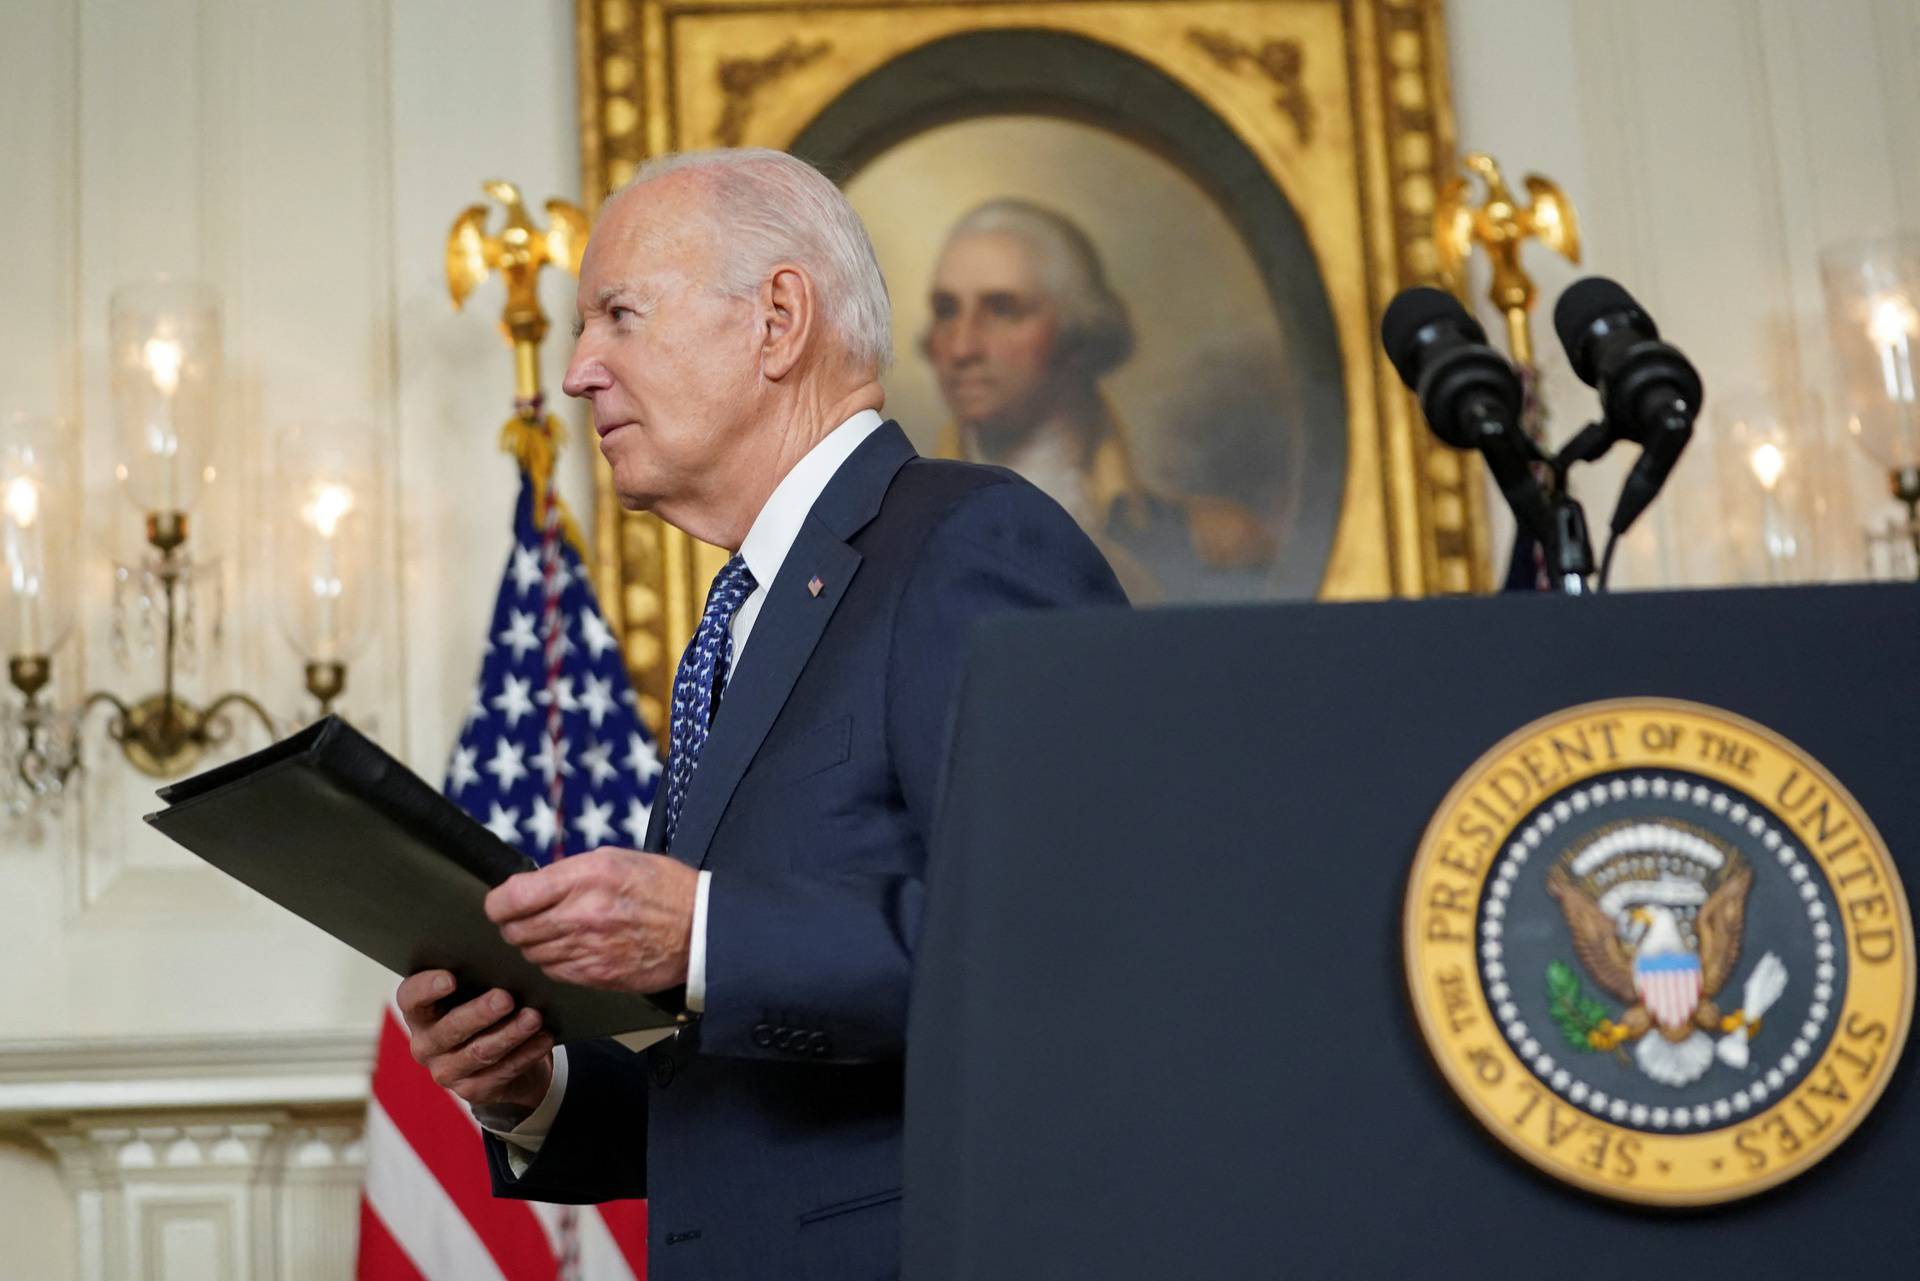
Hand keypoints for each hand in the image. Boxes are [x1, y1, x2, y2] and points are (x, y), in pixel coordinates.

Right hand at [396, 971, 553, 1111]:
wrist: (499, 1052)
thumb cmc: (482, 1004)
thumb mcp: (474, 989)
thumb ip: (477, 974)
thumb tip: (504, 958)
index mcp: (419, 1012)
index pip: (411, 998)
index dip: (426, 988)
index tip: (450, 978)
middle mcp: (425, 1043)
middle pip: (450, 1029)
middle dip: (480, 1013)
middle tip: (506, 998)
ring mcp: (446, 1071)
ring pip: (480, 1052)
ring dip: (510, 1034)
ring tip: (534, 1017)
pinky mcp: (471, 1090)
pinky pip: (502, 1072)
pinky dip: (526, 1053)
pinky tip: (544, 1038)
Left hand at [485, 847, 698, 993]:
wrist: (701, 928)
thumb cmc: (662, 887)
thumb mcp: (615, 859)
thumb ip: (568, 873)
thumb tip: (529, 888)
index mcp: (586, 876)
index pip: (512, 897)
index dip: (498, 902)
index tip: (502, 902)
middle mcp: (583, 914)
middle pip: (515, 930)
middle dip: (515, 923)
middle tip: (529, 917)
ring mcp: (589, 949)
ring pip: (531, 953)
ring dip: (536, 944)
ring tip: (557, 932)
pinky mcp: (597, 975)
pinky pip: (554, 972)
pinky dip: (555, 961)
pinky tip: (573, 949)